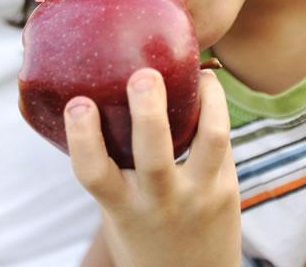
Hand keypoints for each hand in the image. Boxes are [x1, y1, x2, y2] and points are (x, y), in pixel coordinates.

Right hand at [64, 68, 239, 266]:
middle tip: (143, 76)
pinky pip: (224, 142)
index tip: (78, 103)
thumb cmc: (144, 232)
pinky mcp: (228, 188)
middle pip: (155, 156)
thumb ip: (111, 167)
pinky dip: (215, 110)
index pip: (94, 173)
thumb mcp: (117, 210)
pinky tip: (207, 89)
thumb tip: (92, 96)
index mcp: (122, 207)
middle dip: (149, 113)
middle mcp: (160, 202)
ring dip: (207, 101)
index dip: (83, 137)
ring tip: (198, 73)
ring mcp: (199, 195)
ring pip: (209, 141)